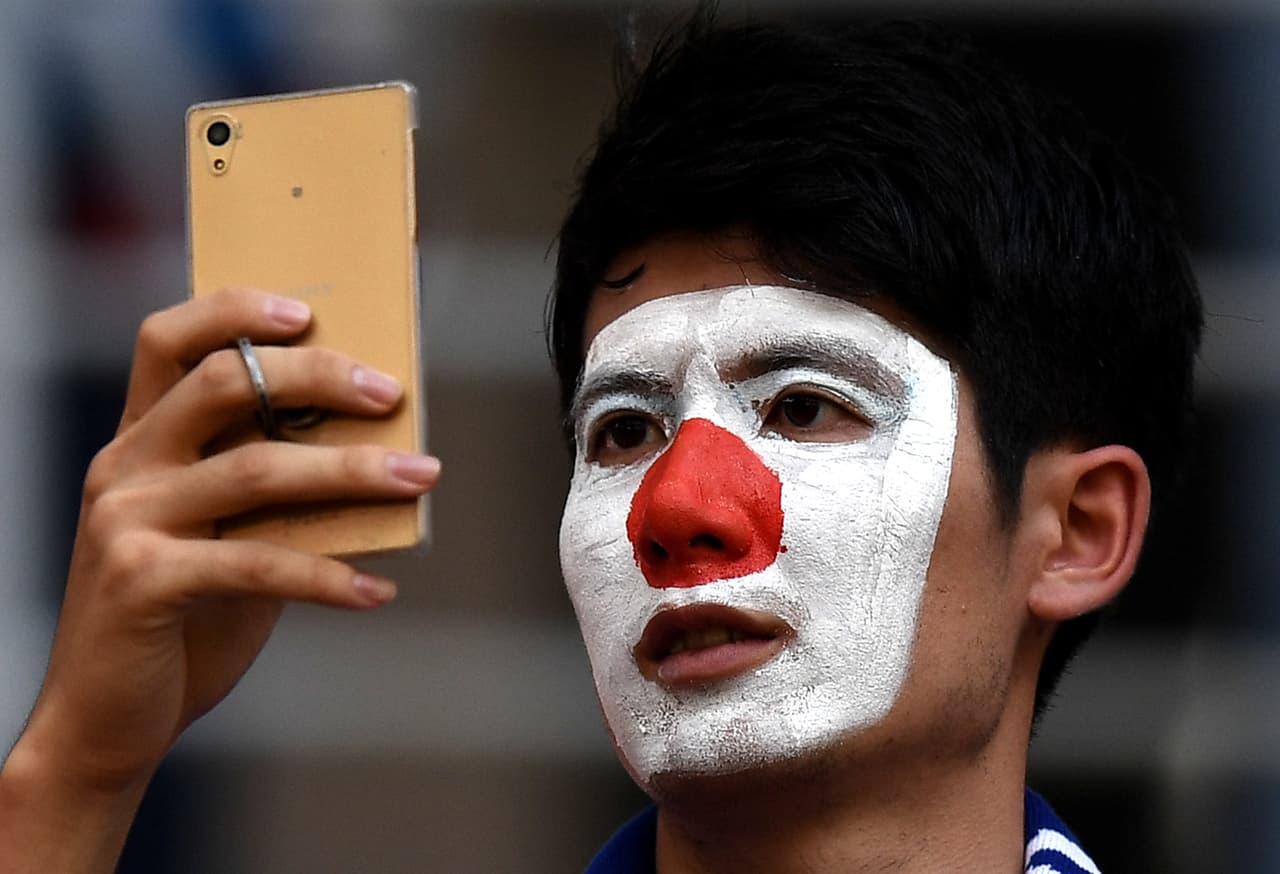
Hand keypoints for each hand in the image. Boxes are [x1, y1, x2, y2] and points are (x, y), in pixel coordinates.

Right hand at [0, 289, 439, 869]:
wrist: (108, 718)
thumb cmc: (183, 616)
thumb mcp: (225, 534)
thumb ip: (271, 486)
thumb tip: (374, 445)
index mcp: (138, 440)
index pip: (169, 339)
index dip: (234, 309)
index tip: (307, 311)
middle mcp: (123, 466)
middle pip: (220, 382)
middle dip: (316, 376)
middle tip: (391, 394)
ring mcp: (126, 521)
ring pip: (254, 469)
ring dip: (351, 472)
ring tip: (422, 477)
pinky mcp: (142, 582)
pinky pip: (256, 564)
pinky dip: (327, 576)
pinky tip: (377, 591)